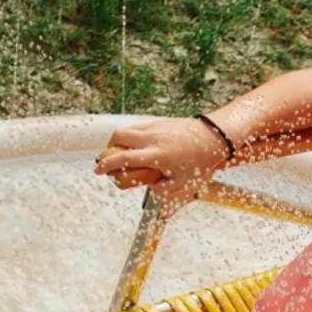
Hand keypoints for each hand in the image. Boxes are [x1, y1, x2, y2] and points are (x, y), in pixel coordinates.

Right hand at [92, 117, 229, 216]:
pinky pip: (137, 126)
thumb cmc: (200, 161)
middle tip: (108, 159)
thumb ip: (164, 190)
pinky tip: (136, 144)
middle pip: (118, 138)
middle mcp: (152, 139)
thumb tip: (152, 190)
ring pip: (126, 130)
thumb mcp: (184, 183)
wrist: (213, 139)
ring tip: (120, 152)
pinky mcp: (158, 121)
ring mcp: (154, 128)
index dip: (108, 165)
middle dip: (108, 149)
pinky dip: (131, 134)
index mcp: (156, 156)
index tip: (99, 170)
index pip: (124, 159)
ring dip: (117, 141)